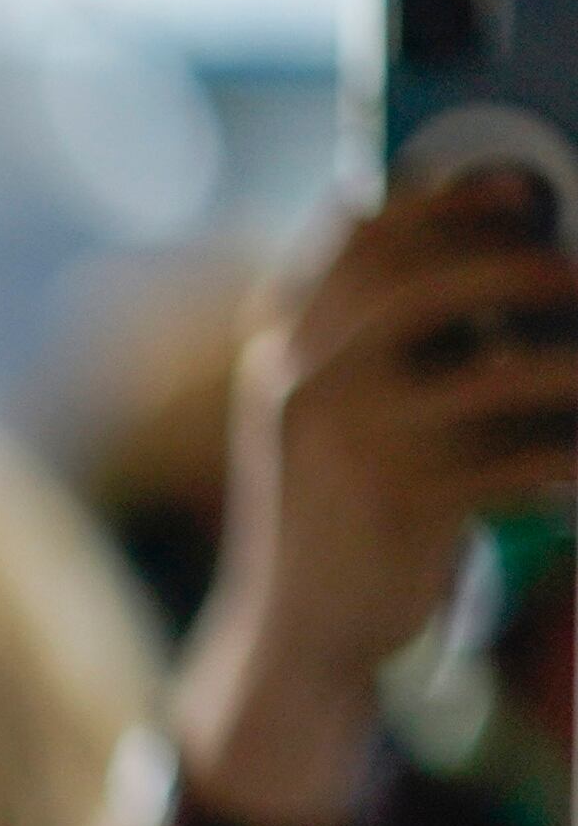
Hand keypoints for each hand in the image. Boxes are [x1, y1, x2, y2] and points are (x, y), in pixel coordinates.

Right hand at [182, 174, 577, 822]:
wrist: (294, 633)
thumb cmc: (336, 504)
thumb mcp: (326, 407)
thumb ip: (374, 330)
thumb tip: (503, 250)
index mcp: (278, 340)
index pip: (361, 230)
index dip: (450, 200)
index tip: (523, 193)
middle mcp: (299, 378)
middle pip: (427, 278)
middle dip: (522, 265)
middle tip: (576, 281)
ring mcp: (348, 440)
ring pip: (497, 373)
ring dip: (575, 367)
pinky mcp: (400, 502)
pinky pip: (520, 458)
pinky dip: (571, 456)